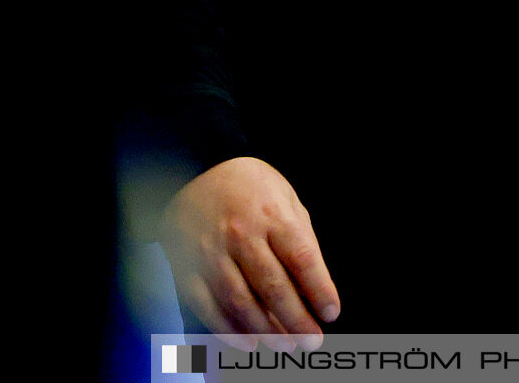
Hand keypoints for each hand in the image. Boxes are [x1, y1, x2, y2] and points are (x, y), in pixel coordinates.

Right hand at [161, 156, 339, 348]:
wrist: (197, 172)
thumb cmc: (252, 189)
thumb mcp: (286, 198)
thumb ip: (301, 238)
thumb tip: (314, 287)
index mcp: (272, 214)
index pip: (302, 258)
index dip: (319, 289)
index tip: (331, 313)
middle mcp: (241, 234)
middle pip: (273, 286)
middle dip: (296, 320)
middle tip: (313, 341)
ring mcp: (211, 253)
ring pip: (240, 301)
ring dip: (265, 330)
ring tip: (286, 347)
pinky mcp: (187, 268)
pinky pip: (207, 306)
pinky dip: (227, 330)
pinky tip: (248, 343)